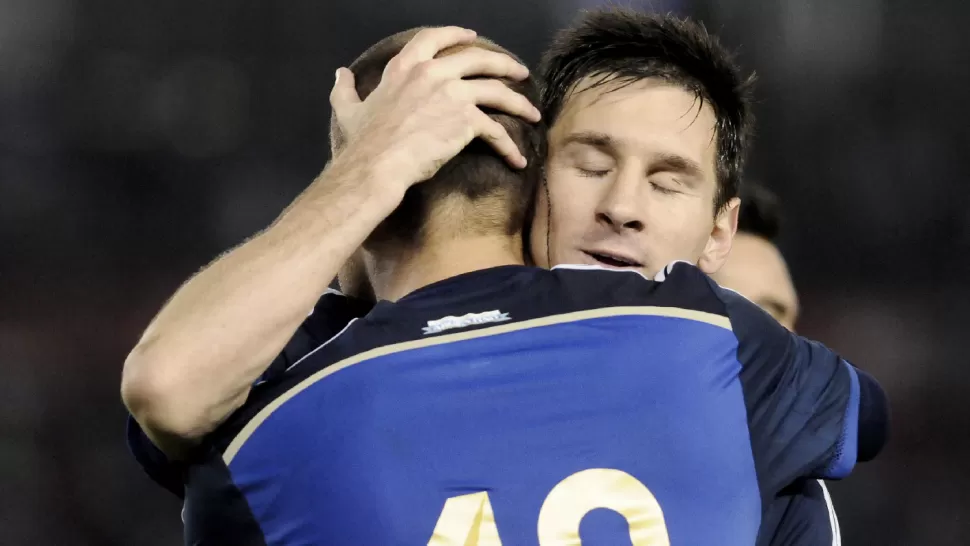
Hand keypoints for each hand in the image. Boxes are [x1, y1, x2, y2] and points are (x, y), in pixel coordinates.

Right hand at [329, 26, 540, 191]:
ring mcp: (452, 94)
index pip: (435, 38)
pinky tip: (518, 159)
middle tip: (519, 72)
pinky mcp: (467, 120)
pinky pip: (497, 131)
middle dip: (503, 64)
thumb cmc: (362, 144)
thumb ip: (345, 90)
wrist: (376, 167)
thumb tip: (340, 74)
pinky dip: (510, 146)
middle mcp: (432, 73)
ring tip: (532, 112)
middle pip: (478, 58)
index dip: (456, 35)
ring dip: (519, 102)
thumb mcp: (348, 110)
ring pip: (497, 91)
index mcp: (405, 67)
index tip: (472, 37)